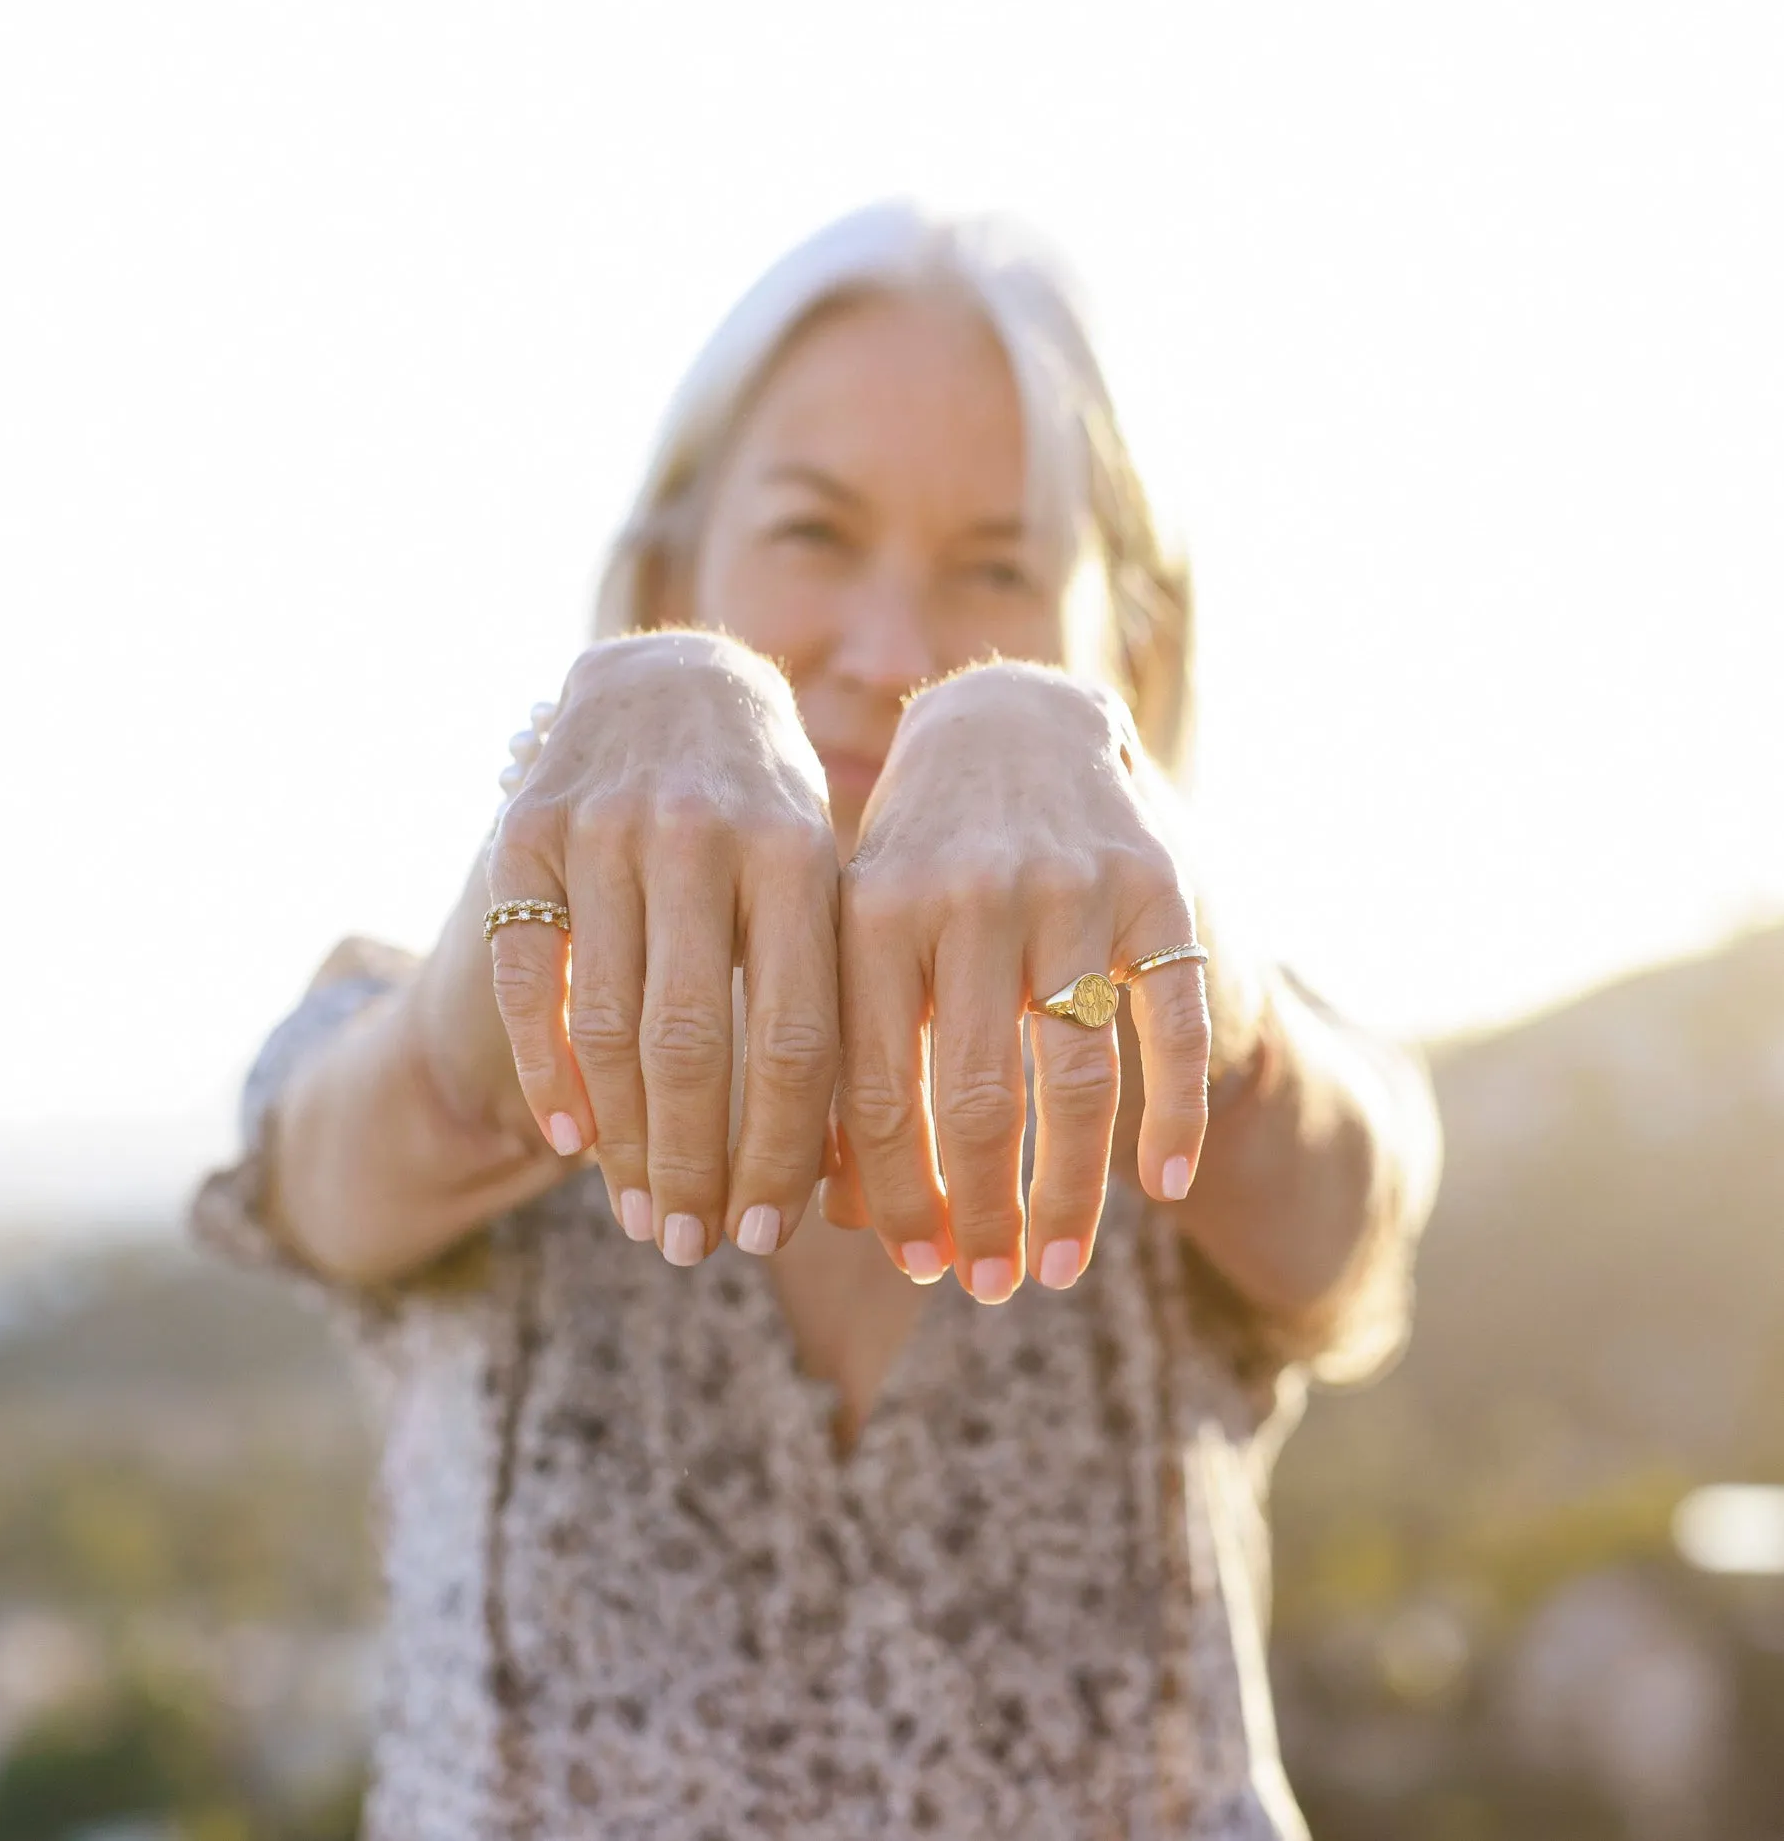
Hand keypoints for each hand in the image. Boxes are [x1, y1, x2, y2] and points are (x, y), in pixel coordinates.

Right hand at [487, 632, 841, 1263]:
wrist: (667, 680)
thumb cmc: (769, 813)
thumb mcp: (821, 873)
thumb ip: (827, 989)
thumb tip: (842, 1170)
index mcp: (798, 852)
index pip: (797, 1039)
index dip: (784, 1150)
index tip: (773, 1234)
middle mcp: (699, 833)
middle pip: (694, 1049)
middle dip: (695, 1169)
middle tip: (695, 1249)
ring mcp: (603, 829)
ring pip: (609, 1027)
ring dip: (623, 1142)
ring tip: (640, 1215)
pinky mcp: (523, 832)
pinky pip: (529, 981)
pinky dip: (547, 1069)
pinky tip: (566, 1139)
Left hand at [825, 663, 1210, 1300]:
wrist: (1016, 726)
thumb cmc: (918, 863)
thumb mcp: (861, 931)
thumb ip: (845, 1049)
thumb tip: (839, 1211)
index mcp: (871, 913)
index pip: (870, 1091)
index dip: (890, 1195)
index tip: (911, 1267)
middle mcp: (968, 897)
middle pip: (973, 1100)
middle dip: (979, 1214)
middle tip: (987, 1287)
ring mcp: (1069, 890)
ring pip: (1074, 1082)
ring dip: (1071, 1194)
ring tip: (1058, 1267)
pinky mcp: (1156, 887)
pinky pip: (1170, 1027)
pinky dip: (1173, 1116)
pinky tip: (1166, 1187)